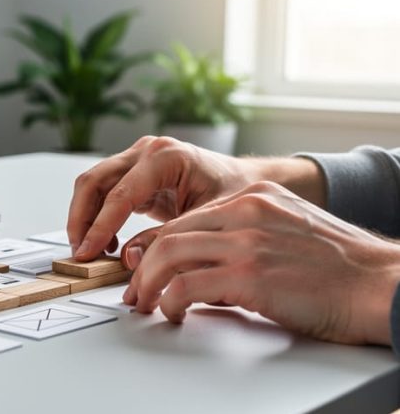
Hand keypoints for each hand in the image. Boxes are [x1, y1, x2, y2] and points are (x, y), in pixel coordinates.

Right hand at [67, 136, 258, 260]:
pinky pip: (104, 193)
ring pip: (92, 185)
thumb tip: (129, 257)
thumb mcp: (205, 221)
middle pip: (94, 181)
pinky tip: (108, 244)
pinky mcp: (135, 174)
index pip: (119, 193)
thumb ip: (166, 239)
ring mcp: (138, 159)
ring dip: (85, 219)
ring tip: (92, 251)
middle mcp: (147, 151)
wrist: (248, 183)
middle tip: (80, 252)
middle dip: (80, 219)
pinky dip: (97, 218)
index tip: (88, 252)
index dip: (99, 226)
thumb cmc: (235, 195)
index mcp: (167, 156)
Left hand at [122, 181, 399, 344]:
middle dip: (143, 265)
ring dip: (148, 283)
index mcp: (255, 197)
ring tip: (143, 304)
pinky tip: (172, 313)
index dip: (159, 245)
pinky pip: (186, 286)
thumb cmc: (341, 268)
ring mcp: (247, 241)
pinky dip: (169, 302)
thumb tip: (207, 270)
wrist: (381, 283)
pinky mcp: (250, 274)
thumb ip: (246, 239)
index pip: (188, 218)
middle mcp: (246, 211)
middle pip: (171, 233)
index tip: (145, 265)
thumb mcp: (288, 232)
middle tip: (135, 290)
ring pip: (169, 254)